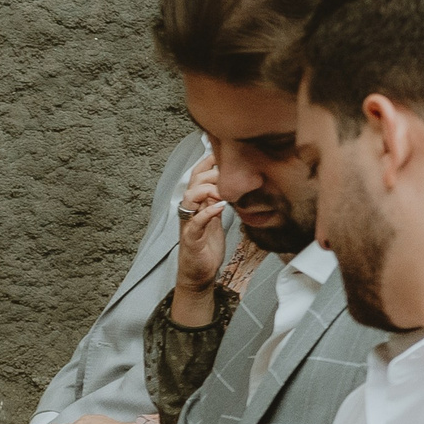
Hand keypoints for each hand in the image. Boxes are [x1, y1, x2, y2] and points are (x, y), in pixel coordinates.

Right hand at [171, 153, 226, 324]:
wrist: (200, 272)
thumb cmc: (208, 244)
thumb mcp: (217, 216)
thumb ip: (221, 199)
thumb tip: (234, 182)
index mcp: (197, 202)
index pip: (199, 175)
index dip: (208, 161)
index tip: (224, 151)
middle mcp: (190, 209)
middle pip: (193, 181)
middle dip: (210, 173)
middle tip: (229, 173)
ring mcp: (188, 223)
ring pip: (189, 198)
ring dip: (207, 190)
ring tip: (223, 191)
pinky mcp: (190, 238)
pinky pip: (194, 222)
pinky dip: (206, 213)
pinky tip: (219, 208)